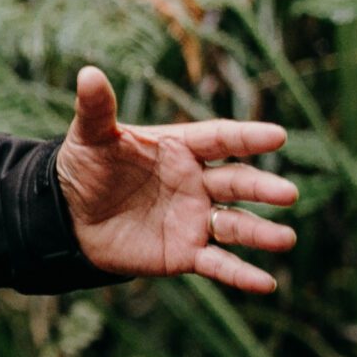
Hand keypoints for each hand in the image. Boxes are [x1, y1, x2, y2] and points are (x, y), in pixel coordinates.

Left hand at [53, 65, 298, 292]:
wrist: (68, 217)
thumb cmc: (85, 168)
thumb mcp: (90, 137)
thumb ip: (96, 109)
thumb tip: (87, 72)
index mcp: (180, 148)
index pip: (220, 139)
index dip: (247, 138)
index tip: (277, 136)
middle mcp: (197, 182)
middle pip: (236, 182)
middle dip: (262, 188)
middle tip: (288, 194)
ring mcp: (194, 218)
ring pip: (236, 225)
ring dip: (261, 233)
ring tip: (286, 239)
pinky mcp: (185, 252)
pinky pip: (218, 264)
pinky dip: (241, 275)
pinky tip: (266, 283)